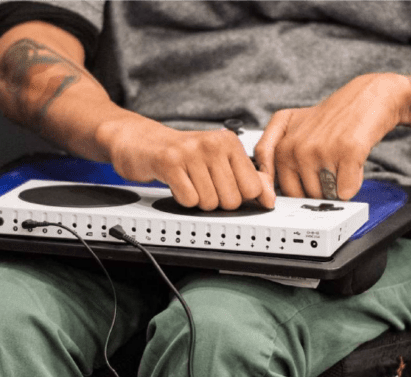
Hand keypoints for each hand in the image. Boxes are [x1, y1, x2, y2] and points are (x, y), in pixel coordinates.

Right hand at [104, 118, 275, 210]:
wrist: (141, 141)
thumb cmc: (181, 153)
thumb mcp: (218, 160)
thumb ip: (247, 178)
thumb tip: (269, 198)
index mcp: (229, 142)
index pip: (252, 188)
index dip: (238, 196)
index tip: (223, 187)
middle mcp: (212, 144)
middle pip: (232, 200)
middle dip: (216, 201)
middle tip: (201, 184)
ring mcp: (191, 152)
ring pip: (210, 203)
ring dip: (198, 200)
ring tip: (188, 182)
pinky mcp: (169, 163)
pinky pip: (189, 200)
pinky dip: (182, 199)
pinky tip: (177, 183)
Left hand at [254, 73, 406, 200]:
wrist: (369, 96)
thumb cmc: (333, 117)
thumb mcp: (294, 125)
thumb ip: (274, 152)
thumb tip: (269, 193)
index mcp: (280, 137)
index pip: (267, 175)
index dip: (270, 193)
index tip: (274, 202)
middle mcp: (296, 144)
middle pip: (298, 193)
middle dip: (314, 191)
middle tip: (326, 170)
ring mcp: (320, 149)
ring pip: (323, 194)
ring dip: (335, 188)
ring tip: (340, 163)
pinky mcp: (346, 152)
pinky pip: (345, 191)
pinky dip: (352, 185)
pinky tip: (353, 165)